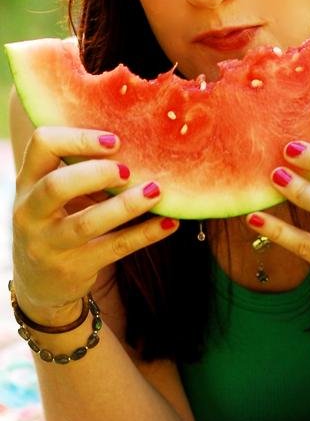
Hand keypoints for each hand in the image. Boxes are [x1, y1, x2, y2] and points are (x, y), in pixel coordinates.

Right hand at [12, 126, 177, 324]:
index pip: (42, 145)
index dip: (78, 138)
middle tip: (126, 170)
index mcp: (27, 182)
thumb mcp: (54, 194)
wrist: (38, 283)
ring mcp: (49, 244)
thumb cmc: (56, 220)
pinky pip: (114, 248)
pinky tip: (169, 223)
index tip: (114, 140)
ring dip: (126, 205)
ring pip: (87, 223)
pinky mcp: (73, 268)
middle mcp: (30, 212)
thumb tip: (138, 137)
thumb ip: (79, 168)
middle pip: (57, 186)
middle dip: (95, 173)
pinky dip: (144, 234)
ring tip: (156, 191)